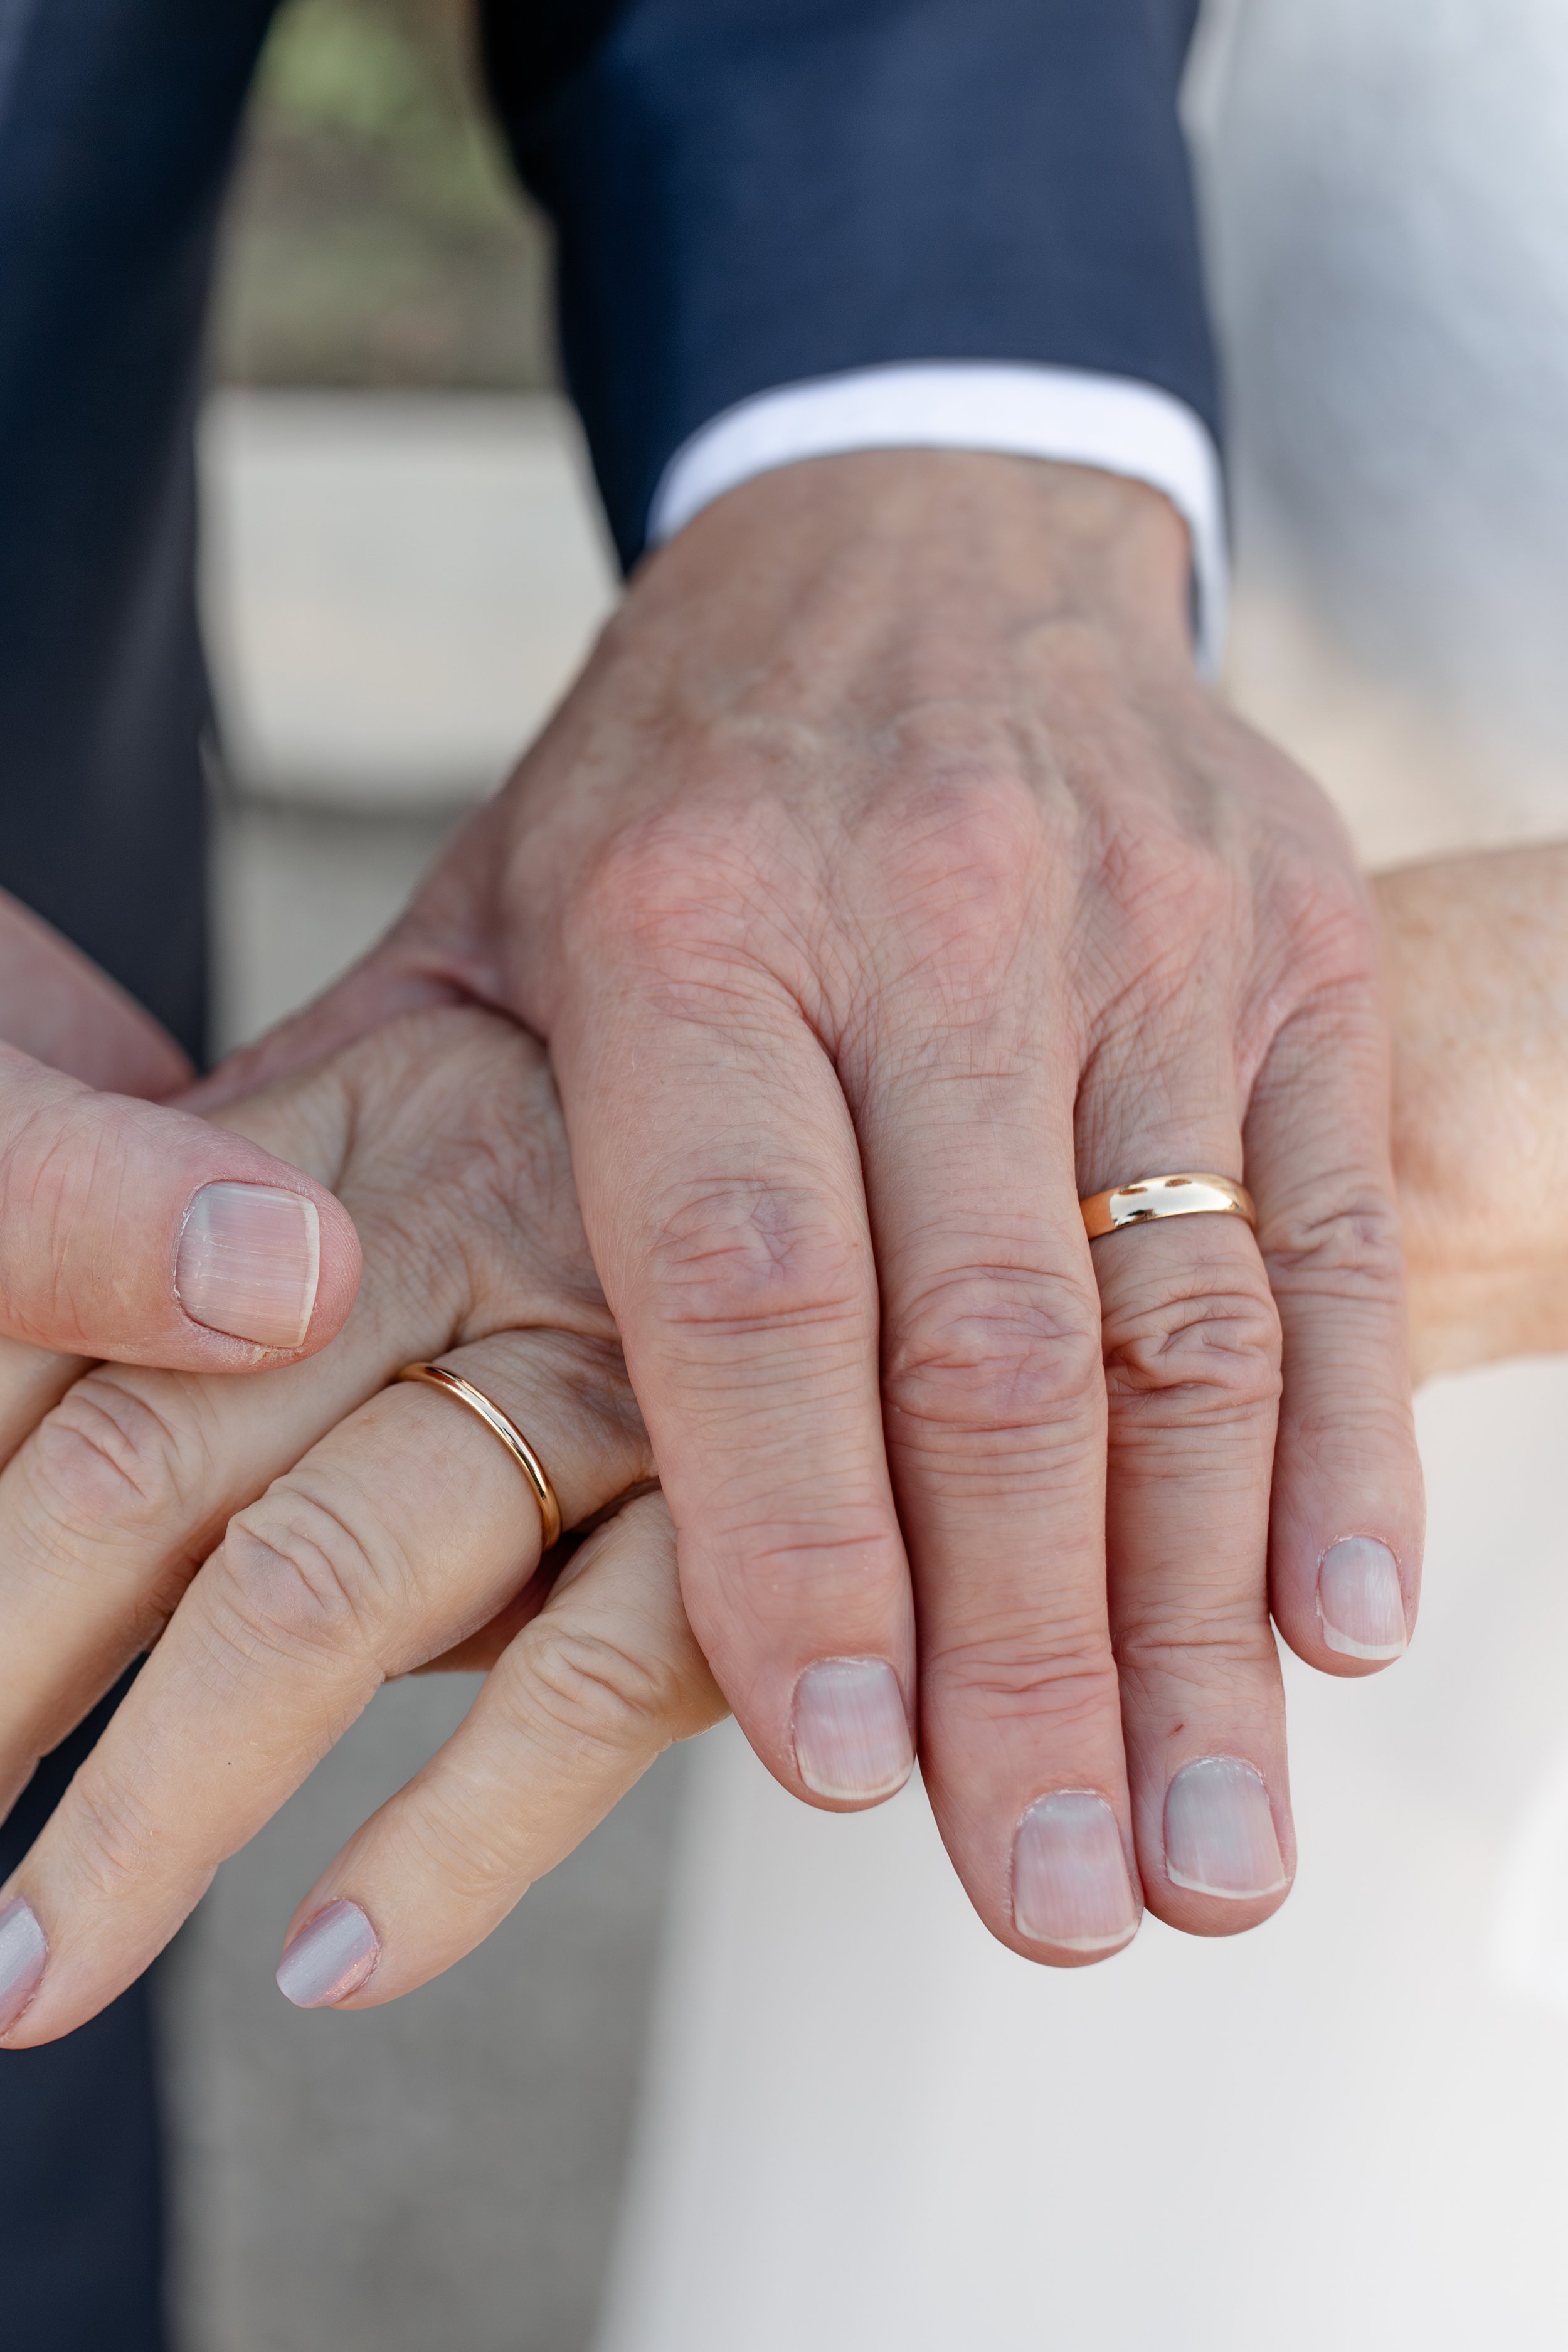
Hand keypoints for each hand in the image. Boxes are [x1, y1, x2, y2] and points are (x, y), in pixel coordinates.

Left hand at [0, 1005, 719, 2040]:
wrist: (892, 991)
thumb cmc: (617, 1140)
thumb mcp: (415, 1136)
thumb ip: (251, 1263)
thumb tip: (66, 1447)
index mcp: (344, 1110)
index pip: (62, 1322)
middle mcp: (465, 1217)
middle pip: (150, 1460)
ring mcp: (614, 1362)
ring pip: (328, 1579)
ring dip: (157, 1805)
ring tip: (31, 1973)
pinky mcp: (759, 1503)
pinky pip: (593, 1676)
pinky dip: (455, 1829)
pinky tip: (338, 1953)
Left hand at [3, 845, 1553, 2034]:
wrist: (925, 537)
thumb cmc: (683, 785)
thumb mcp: (492, 922)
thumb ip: (372, 1144)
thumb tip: (201, 1381)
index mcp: (693, 927)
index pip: (752, 1276)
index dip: (801, 1533)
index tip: (841, 1772)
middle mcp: (934, 925)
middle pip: (991, 1345)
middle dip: (1030, 1654)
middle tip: (1058, 1908)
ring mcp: (1141, 935)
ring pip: (1182, 1321)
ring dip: (1202, 1613)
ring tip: (1205, 1857)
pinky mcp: (1286, 950)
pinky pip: (1322, 1228)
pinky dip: (1342, 1446)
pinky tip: (1342, 1635)